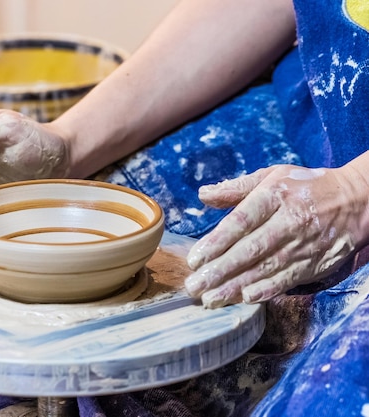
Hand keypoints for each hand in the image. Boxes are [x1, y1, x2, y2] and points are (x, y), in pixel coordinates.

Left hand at [184, 164, 368, 307]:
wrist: (357, 200)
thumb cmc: (304, 187)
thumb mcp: (272, 176)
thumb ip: (236, 188)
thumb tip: (203, 195)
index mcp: (274, 196)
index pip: (240, 222)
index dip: (216, 242)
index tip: (194, 259)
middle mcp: (289, 221)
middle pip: (249, 250)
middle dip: (219, 271)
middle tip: (194, 286)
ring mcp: (303, 245)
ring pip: (265, 269)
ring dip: (235, 287)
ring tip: (210, 298)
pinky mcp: (315, 263)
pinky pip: (286, 280)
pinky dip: (266, 291)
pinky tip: (244, 299)